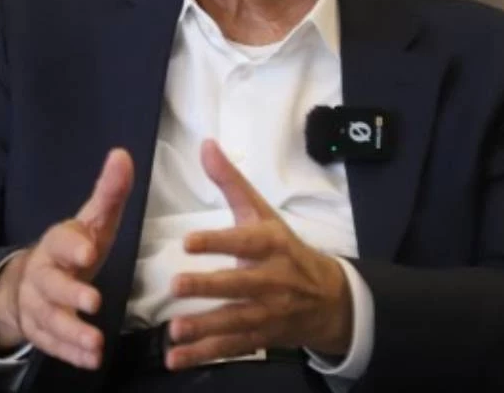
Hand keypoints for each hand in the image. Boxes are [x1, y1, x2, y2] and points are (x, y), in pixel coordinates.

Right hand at [0, 148, 133, 369]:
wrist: (30, 282)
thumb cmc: (74, 248)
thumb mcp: (92, 221)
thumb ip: (109, 193)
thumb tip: (123, 155)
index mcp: (56, 245)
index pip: (60, 242)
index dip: (72, 248)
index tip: (88, 253)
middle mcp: (42, 276)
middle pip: (51, 285)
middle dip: (70, 295)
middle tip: (93, 302)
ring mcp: (38, 306)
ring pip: (49, 320)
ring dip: (72, 332)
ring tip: (96, 344)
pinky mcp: (40, 332)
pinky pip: (52, 345)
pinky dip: (70, 353)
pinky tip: (91, 360)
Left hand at [165, 140, 351, 369]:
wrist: (328, 299)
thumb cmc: (285, 249)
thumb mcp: (262, 212)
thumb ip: (230, 182)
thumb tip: (205, 145)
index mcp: (271, 244)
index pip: (245, 241)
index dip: (218, 241)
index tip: (188, 241)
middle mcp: (272, 279)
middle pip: (239, 284)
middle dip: (208, 287)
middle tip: (176, 286)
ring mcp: (268, 312)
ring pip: (234, 321)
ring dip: (204, 327)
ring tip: (174, 330)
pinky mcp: (261, 337)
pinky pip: (231, 347)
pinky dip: (204, 354)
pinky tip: (176, 359)